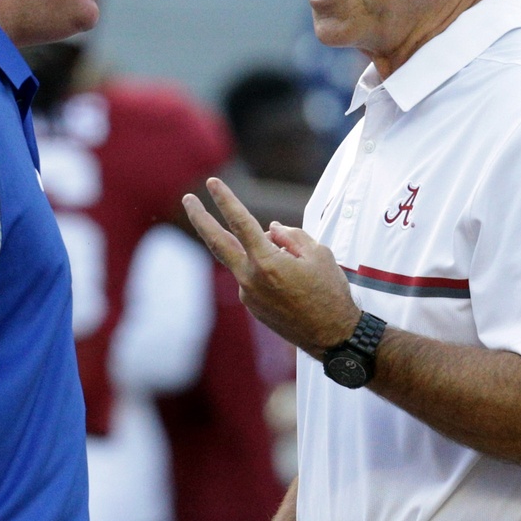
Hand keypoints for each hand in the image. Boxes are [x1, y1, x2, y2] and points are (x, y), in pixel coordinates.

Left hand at [183, 177, 360, 355]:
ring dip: (260, 251)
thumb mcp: (319, 254)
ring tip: (296, 263)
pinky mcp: (252, 306)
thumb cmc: (330, 292)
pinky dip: (266, 269)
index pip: (240, 222)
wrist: (333, 337)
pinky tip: (293, 282)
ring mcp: (248, 295)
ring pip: (245, 260)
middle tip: (188, 198)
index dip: (225, 199)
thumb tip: (270, 229)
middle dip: (200, 217)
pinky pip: (253, 277)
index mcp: (266, 262)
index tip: (213, 183)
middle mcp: (250, 279)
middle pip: (217, 242)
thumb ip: (291, 235)